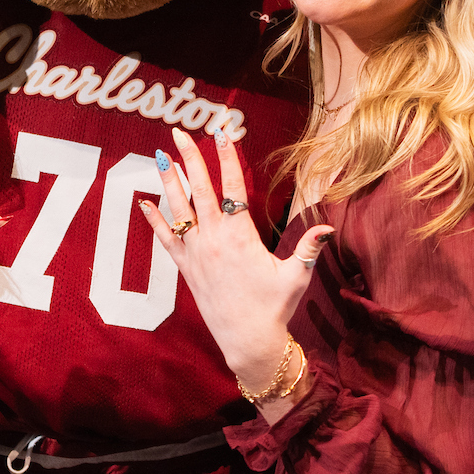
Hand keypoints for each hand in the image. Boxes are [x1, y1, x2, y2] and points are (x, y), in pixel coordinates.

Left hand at [137, 129, 333, 396]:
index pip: (233, 188)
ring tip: (160, 156)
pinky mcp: (186, 269)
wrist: (247, 341)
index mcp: (241, 237)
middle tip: (180, 133)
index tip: (223, 133)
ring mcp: (196, 253)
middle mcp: (214, 240)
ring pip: (179, 209)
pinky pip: (166, 239)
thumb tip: (328, 228)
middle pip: (200, 190)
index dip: (228, 158)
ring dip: (169, 181)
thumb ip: (308, 248)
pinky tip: (144, 202)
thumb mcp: (296, 276)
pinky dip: (155, 220)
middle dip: (190, 159)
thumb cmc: (274, 308)